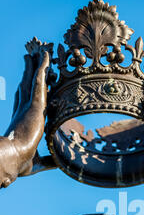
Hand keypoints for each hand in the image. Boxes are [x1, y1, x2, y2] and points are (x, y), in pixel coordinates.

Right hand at [0, 46, 55, 187]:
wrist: (12, 160)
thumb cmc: (20, 164)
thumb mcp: (38, 162)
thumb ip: (49, 161)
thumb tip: (59, 163)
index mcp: (22, 122)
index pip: (24, 100)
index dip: (26, 89)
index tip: (27, 79)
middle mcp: (23, 110)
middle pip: (27, 85)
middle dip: (29, 71)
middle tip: (31, 56)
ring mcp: (28, 107)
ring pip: (33, 80)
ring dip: (36, 65)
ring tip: (38, 50)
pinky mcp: (34, 105)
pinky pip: (40, 82)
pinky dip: (42, 69)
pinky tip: (46, 57)